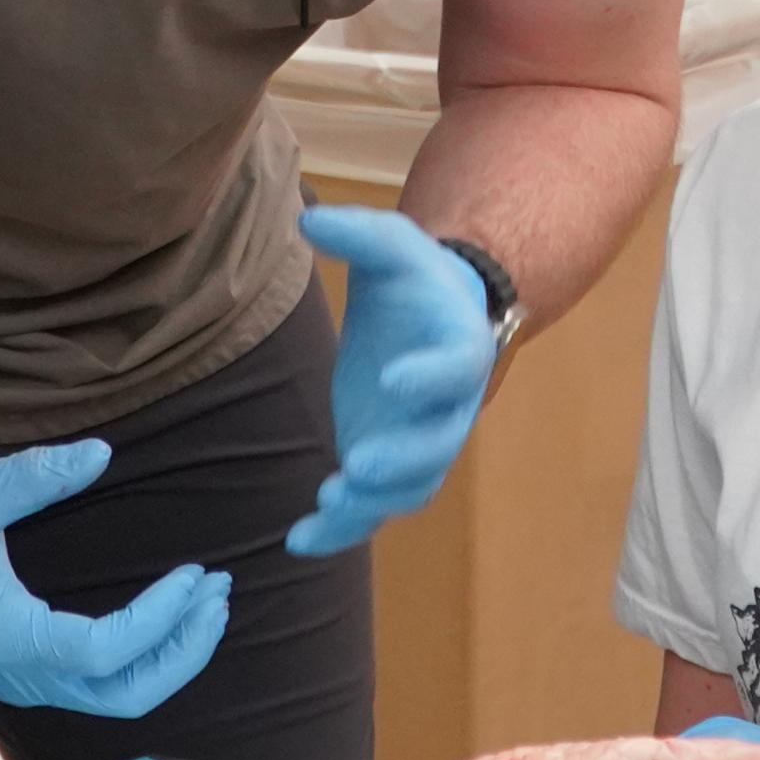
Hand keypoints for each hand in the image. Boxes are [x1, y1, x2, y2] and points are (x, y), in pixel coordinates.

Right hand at [0, 446, 230, 717]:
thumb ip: (36, 475)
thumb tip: (102, 454)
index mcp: (10, 641)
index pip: (108, 652)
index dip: (162, 619)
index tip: (195, 573)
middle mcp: (22, 676)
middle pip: (129, 695)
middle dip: (186, 649)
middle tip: (221, 591)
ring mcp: (24, 682)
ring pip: (119, 698)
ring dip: (172, 656)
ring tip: (209, 602)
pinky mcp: (24, 672)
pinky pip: (100, 685)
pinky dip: (145, 658)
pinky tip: (168, 615)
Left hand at [284, 208, 500, 556]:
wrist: (427, 316)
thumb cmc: (412, 279)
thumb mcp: (391, 245)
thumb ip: (358, 233)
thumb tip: (308, 220)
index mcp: (460, 346)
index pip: (458, 367)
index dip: (430, 377)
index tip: (391, 379)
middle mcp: (450, 405)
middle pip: (439, 445)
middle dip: (400, 460)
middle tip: (356, 464)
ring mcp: (421, 442)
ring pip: (411, 488)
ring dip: (372, 503)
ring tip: (328, 503)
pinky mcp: (388, 465)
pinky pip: (374, 508)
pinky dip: (341, 529)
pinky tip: (299, 539)